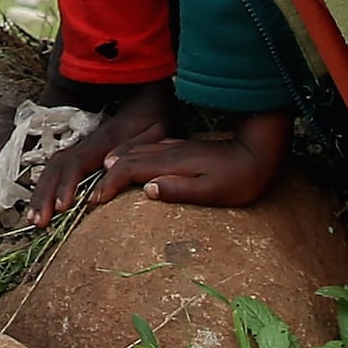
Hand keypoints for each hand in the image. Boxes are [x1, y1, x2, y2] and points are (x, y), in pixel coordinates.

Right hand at [30, 84, 174, 222]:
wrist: (145, 90)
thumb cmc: (155, 114)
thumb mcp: (155, 129)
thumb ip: (134, 147)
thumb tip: (107, 165)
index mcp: (104, 140)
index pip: (78, 163)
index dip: (67, 184)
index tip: (61, 207)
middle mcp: (87, 143)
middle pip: (57, 167)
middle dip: (44, 194)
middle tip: (37, 222)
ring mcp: (82, 146)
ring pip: (52, 167)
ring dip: (41, 192)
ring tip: (34, 218)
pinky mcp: (82, 151)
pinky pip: (58, 168)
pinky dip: (46, 186)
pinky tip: (42, 203)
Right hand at [99, 123, 281, 208]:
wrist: (259, 152)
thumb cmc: (239, 179)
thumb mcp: (213, 191)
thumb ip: (180, 189)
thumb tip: (148, 189)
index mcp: (172, 163)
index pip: (130, 170)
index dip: (109, 185)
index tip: (94, 200)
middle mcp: (168, 151)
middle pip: (126, 158)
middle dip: (104, 175)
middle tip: (88, 195)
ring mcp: (174, 146)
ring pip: (135, 151)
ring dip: (115, 163)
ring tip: (100, 178)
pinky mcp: (180, 147)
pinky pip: (146, 149)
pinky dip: (130, 156)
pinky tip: (128, 161)